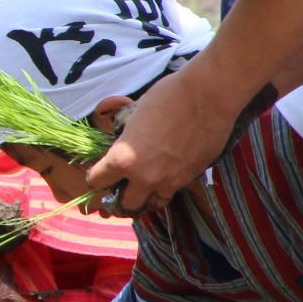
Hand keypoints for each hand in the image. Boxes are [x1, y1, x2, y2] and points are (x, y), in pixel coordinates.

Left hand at [82, 68, 237, 214]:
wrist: (207, 96)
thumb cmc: (167, 97)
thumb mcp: (133, 115)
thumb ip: (126, 138)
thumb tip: (124, 142)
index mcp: (123, 159)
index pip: (96, 181)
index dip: (95, 176)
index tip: (98, 173)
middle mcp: (144, 177)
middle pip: (125, 205)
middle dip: (120, 198)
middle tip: (121, 187)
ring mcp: (170, 181)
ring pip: (153, 204)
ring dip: (146, 198)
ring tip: (144, 188)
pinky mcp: (191, 178)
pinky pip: (173, 190)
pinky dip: (167, 187)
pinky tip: (167, 174)